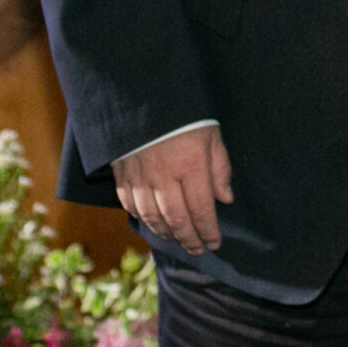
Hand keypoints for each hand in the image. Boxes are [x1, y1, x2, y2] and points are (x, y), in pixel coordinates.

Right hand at [114, 123, 231, 254]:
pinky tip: (153, 223)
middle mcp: (164, 175)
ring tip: (178, 240)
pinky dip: (142, 218)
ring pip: (152, 217)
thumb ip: (219, 167)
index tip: (215, 243)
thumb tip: (225, 199)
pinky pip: (131, 205)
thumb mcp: (211, 135)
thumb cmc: (185, 115)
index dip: (208, 231)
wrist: (142, 96)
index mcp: (191, 164)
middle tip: (197, 250)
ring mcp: (140, 176)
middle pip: (177, 219)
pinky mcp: (122, 174)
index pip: (201, 209)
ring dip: (166, 233)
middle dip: (189, 239)